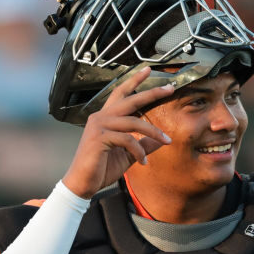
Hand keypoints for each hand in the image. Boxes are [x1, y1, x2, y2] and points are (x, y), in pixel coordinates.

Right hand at [62, 67, 174, 198]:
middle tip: (170, 88)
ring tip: (167, 141)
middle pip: (130, 99)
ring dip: (153, 131)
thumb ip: (143, 145)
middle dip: (151, 93)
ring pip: (134, 121)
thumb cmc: (102, 168)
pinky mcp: (99, 138)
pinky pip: (127, 139)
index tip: (148, 70)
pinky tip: (143, 162)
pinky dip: (139, 151)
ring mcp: (99, 126)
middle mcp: (101, 117)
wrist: (83, 184)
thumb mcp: (128, 155)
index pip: (121, 94)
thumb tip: (161, 140)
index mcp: (105, 117)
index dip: (134, 81)